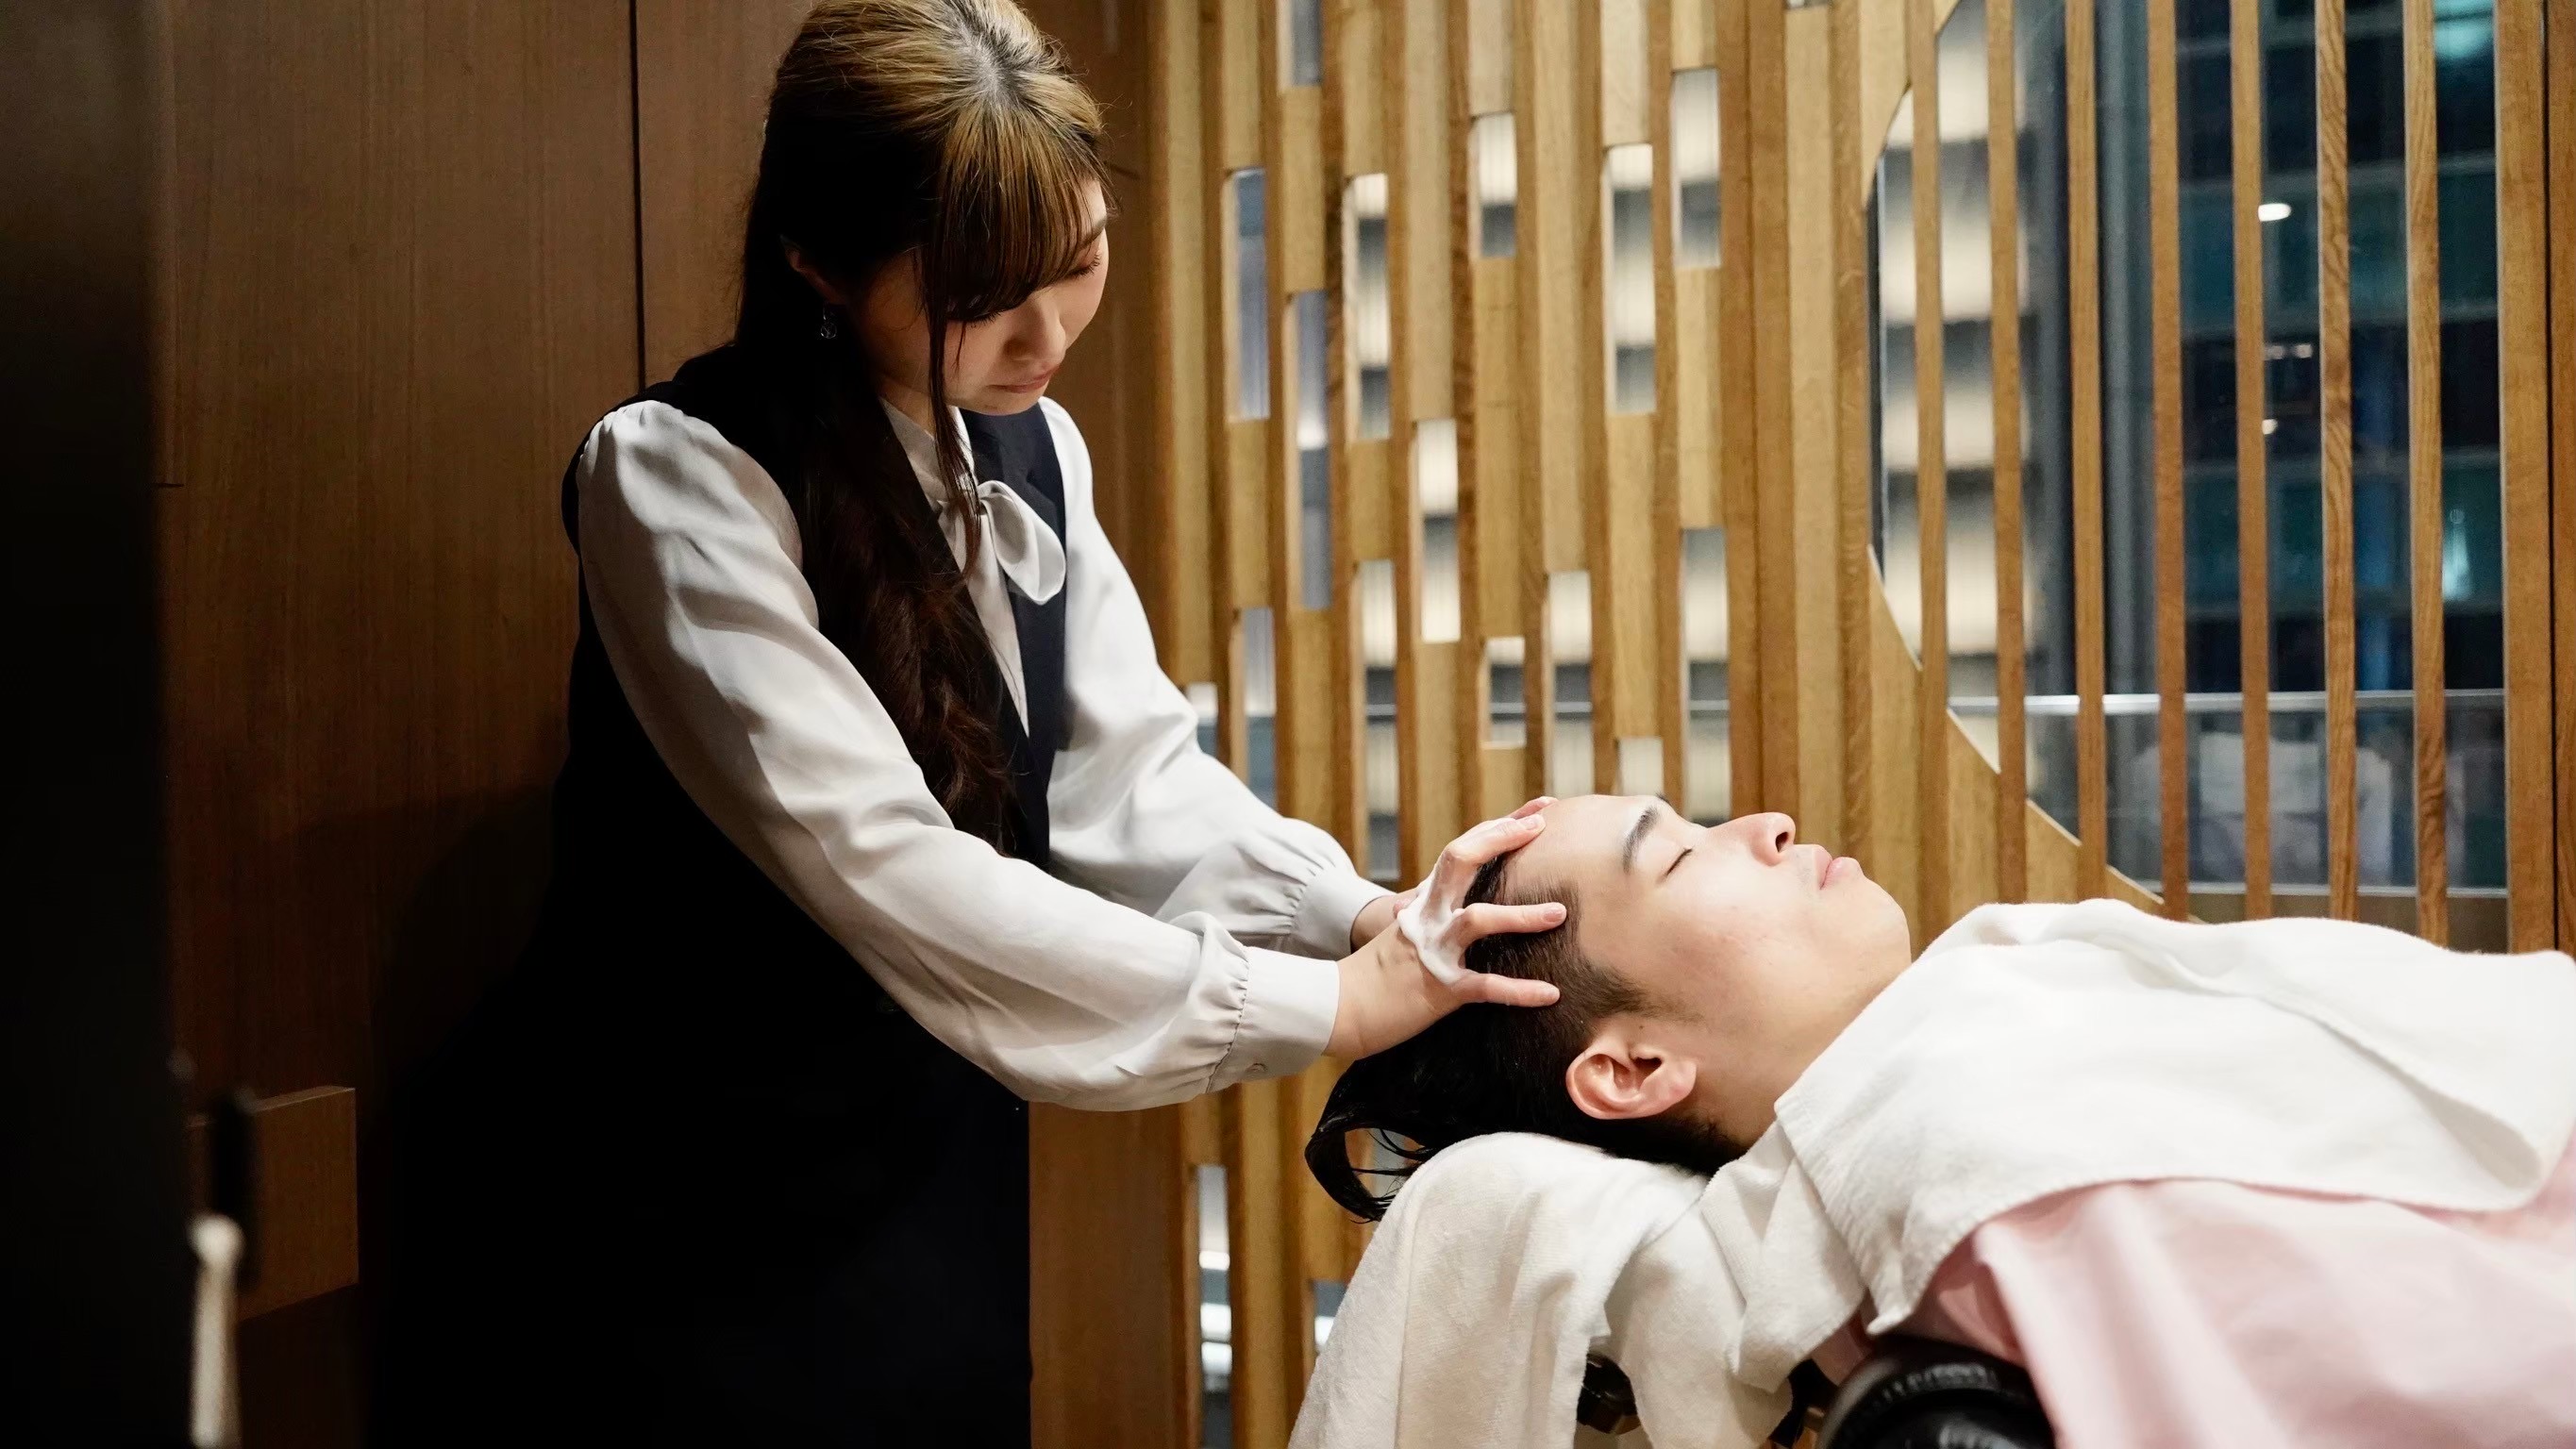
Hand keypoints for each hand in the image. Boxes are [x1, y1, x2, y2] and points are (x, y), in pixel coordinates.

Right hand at [1326, 800, 1565, 1059]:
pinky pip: (1485, 986)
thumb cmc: (1380, 972)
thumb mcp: (1408, 929)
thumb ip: (1435, 909)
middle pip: (1460, 860)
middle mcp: (1428, 915)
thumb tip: (1465, 897)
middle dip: (1500, 838)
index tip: (1542, 807)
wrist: (1339, 1007)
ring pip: (1477, 920)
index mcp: (1424, 900)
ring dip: (1520, 916)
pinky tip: (1550, 994)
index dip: (1501, 826)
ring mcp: (1433, 949)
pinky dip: (1519, 990)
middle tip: (1541, 826)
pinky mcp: (1439, 989)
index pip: (1464, 849)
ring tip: (1559, 914)